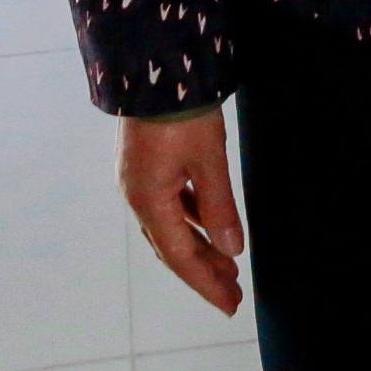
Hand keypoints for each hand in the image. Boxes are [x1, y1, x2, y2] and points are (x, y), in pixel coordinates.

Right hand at [121, 111, 246, 314]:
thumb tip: (231, 250)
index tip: (230, 304)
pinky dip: (191, 221)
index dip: (206, 283)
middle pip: (172, 248)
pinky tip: (209, 225)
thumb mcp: (209, 160)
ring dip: (198, 248)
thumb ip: (219, 208)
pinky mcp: (145, 166)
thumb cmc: (181, 112)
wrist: (154, 66)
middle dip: (203, 272)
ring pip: (170, 227)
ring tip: (228, 265)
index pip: (180, 257)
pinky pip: (169, 206)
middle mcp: (137, 197)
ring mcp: (138, 181)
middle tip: (233, 294)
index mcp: (149, 200)